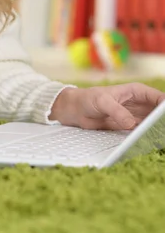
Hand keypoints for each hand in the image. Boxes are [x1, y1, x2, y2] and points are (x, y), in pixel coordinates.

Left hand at [49, 82, 164, 130]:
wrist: (76, 110)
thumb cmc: (88, 99)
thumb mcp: (102, 102)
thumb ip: (117, 111)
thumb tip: (131, 123)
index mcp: (136, 91)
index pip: (158, 98)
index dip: (164, 107)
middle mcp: (139, 103)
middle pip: (158, 112)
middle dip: (162, 120)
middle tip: (163, 130)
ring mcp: (135, 116)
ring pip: (153, 123)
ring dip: (157, 130)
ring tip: (159, 137)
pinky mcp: (129, 127)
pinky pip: (143, 132)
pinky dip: (148, 136)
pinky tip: (151, 142)